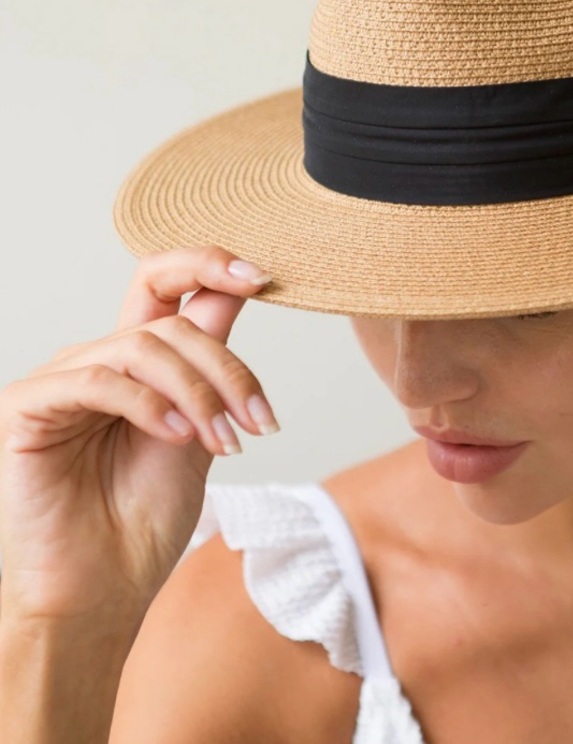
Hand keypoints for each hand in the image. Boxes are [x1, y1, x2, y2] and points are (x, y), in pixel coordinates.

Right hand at [0, 246, 279, 625]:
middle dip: (228, 368)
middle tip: (260, 422)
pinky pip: (97, 382)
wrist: (105, 587)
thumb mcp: (200, 427)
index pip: (166, 284)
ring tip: (225, 444)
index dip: (211, 264)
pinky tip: (177, 437)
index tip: (264, 278)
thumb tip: (244, 287)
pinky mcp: (28, 410)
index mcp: (138, 360)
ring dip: (199, 394)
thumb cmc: (146, 514)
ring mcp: (61, 382)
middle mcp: (99, 360)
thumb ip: (212, 364)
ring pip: (142, 348)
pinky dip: (150, 406)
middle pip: (171, 321)